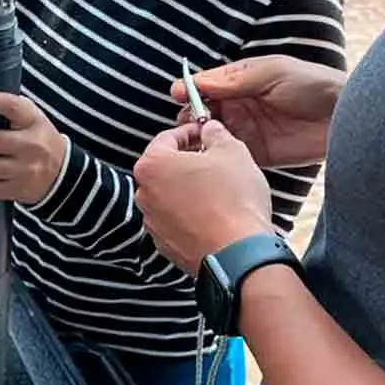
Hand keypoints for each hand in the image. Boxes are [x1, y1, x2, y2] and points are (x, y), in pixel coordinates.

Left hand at [134, 121, 273, 274]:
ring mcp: (153, 223)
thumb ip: (216, 134)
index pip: (166, 138)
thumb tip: (211, 130)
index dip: (189, 132)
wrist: (239, 254)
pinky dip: (190, 215)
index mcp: (152, 165)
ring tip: (217, 190)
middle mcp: (144, 194)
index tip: (203, 133)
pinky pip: (176, 221)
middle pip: (164, 168)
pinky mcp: (165, 245)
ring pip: (169, 195)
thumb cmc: (233, 202)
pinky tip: (214, 215)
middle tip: (212, 160)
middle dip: (187, 161)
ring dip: (188, 189)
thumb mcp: (232, 152)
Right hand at [171, 55, 345, 167]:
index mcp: (241, 81)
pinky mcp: (257, 154)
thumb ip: (235, 80)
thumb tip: (199, 82)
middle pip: (204, 111)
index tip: (177, 94)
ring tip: (195, 141)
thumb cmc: (311, 85)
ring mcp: (247, 131)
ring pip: (213, 135)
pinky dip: (219, 156)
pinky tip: (210, 157)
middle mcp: (239, 106)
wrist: (346, 117)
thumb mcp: (272, 73)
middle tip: (188, 122)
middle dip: (192, 116)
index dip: (190, 89)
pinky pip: (231, 156)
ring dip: (201, 137)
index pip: (207, 85)